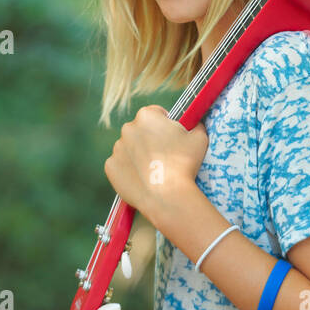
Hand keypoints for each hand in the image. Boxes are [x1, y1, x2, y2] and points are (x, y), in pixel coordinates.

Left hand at [104, 106, 207, 226]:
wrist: (166, 196)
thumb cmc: (184, 164)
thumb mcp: (199, 138)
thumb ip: (196, 126)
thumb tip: (195, 124)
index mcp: (147, 115)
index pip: (156, 113)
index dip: (165, 124)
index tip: (171, 137)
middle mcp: (128, 128)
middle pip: (140, 130)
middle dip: (149, 138)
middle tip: (164, 155)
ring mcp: (117, 148)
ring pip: (129, 147)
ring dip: (138, 154)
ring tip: (153, 170)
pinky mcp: (110, 167)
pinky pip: (120, 165)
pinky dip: (129, 170)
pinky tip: (142, 179)